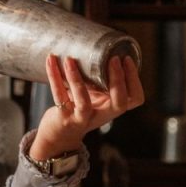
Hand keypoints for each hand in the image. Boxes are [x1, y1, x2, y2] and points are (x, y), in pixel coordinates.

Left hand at [28, 54, 144, 160]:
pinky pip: (59, 95)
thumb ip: (100, 82)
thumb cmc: (79, 110)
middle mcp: (101, 115)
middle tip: (113, 59)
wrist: (59, 136)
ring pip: (84, 101)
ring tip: (70, 59)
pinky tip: (51, 61)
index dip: (134, 80)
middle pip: (119, 103)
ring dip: (77, 78)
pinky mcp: (63, 118)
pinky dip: (54, 77)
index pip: (134, 98)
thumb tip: (100, 50)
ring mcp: (82, 118)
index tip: (126, 59)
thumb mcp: (95, 98)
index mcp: (112, 108)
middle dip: (118, 80)